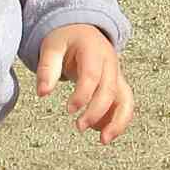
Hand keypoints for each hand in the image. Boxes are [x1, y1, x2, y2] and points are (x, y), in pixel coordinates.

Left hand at [37, 25, 133, 143]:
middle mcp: (110, 63)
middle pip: (110, 90)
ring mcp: (116, 75)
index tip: (69, 109)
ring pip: (126, 100)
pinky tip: (100, 132)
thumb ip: (47, 68)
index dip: (82, 94)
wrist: (83, 30)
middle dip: (97, 111)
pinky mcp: (117, 86)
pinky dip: (117, 120)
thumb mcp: (52, 47)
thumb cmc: (67, 39)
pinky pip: (124, 105)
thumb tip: (42, 93)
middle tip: (79, 126)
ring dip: (118, 121)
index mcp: (94, 51)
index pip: (92, 75)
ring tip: (104, 140)